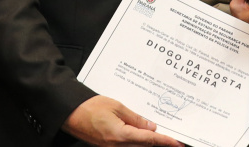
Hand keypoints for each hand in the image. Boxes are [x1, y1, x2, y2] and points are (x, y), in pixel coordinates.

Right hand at [62, 95, 182, 146]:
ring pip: (136, 145)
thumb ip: (135, 118)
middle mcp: (117, 146)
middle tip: (174, 139)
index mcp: (121, 136)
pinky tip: (144, 133)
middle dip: (159, 142)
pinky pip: (127, 144)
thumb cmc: (91, 107)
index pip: (149, 140)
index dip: (165, 141)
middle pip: (144, 145)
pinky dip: (138, 139)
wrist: (71, 114)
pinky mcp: (108, 145)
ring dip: (149, 141)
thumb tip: (151, 126)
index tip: (178, 143)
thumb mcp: (117, 107)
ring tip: (162, 136)